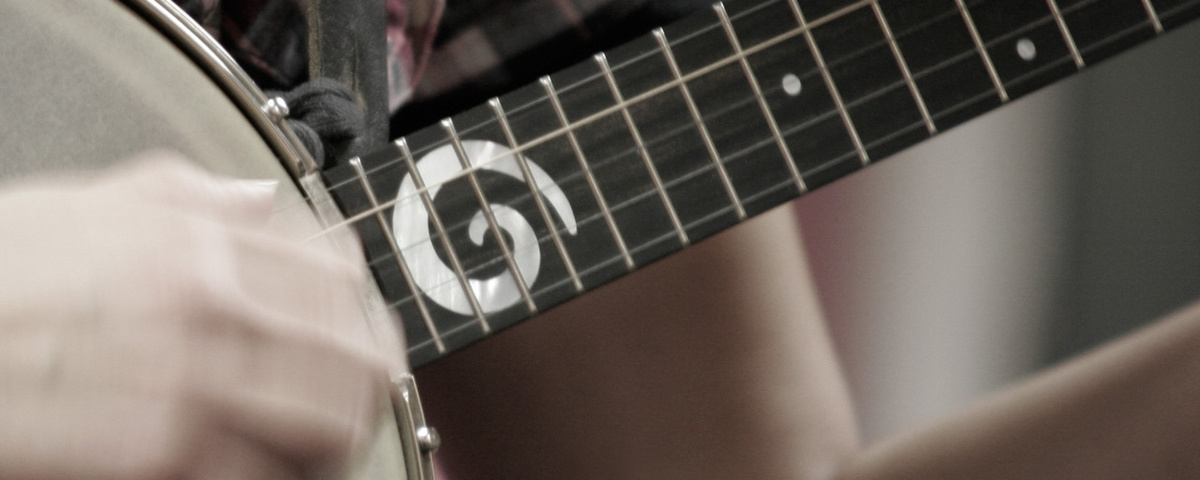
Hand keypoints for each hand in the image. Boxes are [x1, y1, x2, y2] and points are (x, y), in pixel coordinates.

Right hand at [0, 154, 388, 478]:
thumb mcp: (88, 203)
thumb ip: (192, 197)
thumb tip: (261, 201)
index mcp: (198, 241)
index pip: (336, 274)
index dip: (363, 310)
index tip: (365, 332)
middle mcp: (207, 306)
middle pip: (350, 353)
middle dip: (368, 382)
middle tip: (365, 401)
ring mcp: (188, 384)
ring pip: (325, 420)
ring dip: (339, 435)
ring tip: (328, 444)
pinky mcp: (158, 454)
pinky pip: (262, 473)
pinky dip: (281, 474)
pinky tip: (273, 471)